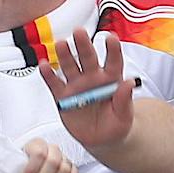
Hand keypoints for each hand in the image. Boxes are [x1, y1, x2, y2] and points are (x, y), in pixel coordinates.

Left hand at [20, 138, 77, 172]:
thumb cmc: (21, 169)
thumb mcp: (14, 163)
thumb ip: (15, 164)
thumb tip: (15, 169)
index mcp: (37, 144)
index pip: (39, 153)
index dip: (32, 168)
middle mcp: (52, 149)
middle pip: (54, 162)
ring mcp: (64, 159)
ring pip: (65, 170)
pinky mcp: (71, 169)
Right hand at [37, 27, 135, 149]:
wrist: (101, 140)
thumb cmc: (116, 125)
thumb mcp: (124, 116)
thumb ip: (124, 100)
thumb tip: (129, 83)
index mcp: (111, 80)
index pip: (113, 61)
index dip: (112, 49)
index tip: (111, 37)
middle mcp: (93, 78)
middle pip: (88, 58)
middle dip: (83, 44)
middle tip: (79, 32)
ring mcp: (77, 86)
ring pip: (70, 66)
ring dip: (65, 55)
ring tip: (61, 44)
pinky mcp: (63, 97)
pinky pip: (54, 84)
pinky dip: (48, 75)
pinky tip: (44, 66)